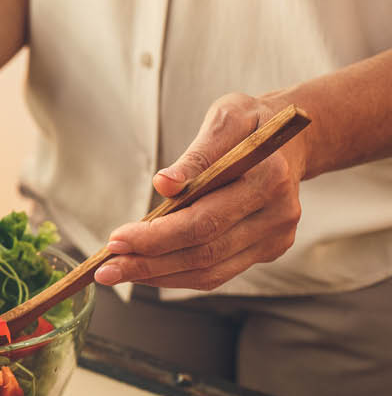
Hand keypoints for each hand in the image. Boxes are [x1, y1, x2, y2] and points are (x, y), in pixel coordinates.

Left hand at [94, 93, 306, 290]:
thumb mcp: (225, 119)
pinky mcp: (268, 250)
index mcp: (270, 177)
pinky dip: (177, 275)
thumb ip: (196, 155)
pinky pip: (217, 273)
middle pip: (204, 252)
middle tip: (106, 268)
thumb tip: (164, 184)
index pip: (205, 220)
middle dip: (148, 263)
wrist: (289, 139)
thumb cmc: (250, 125)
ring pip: (210, 271)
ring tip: (118, 272)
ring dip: (158, 276)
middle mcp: (279, 214)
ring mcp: (276, 237)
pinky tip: (146, 270)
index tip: (116, 239)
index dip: (157, 235)